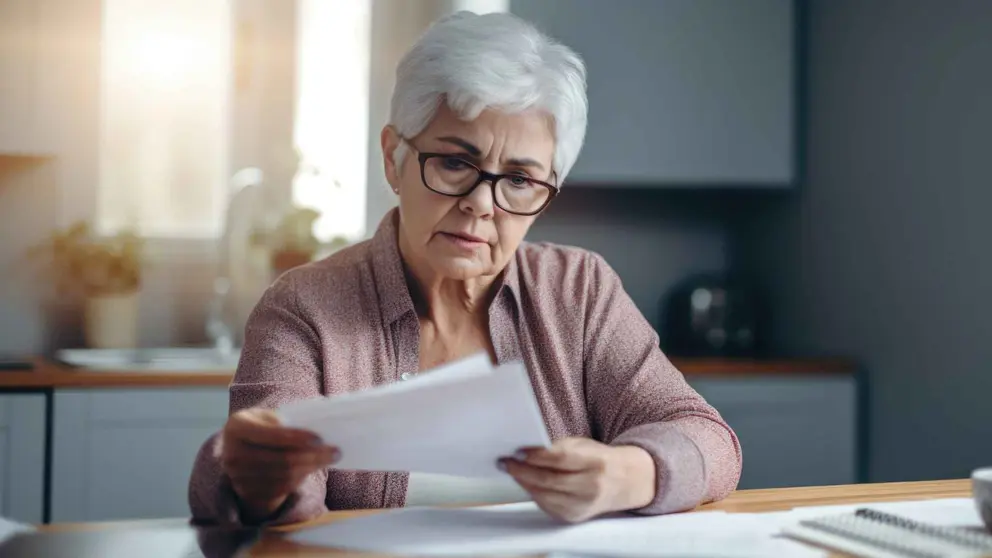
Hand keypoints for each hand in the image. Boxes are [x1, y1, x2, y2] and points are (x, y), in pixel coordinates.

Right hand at [220, 408, 338, 520]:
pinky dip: (301, 478)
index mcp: (236, 427)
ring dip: (311, 467)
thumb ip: (285, 421)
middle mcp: (232, 454)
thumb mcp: (266, 416)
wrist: (239, 450)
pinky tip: (312, 467)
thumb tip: (318, 428)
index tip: (320, 438)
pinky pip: (281, 488)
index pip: (269, 434)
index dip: (296, 437)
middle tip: (335, 451)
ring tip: (329, 458)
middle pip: (281, 459)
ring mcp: (237, 477)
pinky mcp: (247, 492)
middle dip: (312, 456)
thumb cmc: (261, 427)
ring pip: (284, 476)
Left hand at [500, 437, 655, 522]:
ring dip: (524, 483)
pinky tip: (526, 483)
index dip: (537, 455)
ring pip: (545, 495)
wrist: (622, 482)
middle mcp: (592, 487)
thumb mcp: (584, 445)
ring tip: (512, 471)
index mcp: (597, 462)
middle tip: (506, 462)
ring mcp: (583, 505)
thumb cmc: (598, 459)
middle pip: (550, 480)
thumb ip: (558, 447)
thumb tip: (526, 450)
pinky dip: (533, 493)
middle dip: (523, 471)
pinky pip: (547, 506)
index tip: (518, 451)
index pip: (561, 459)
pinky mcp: (574, 517)